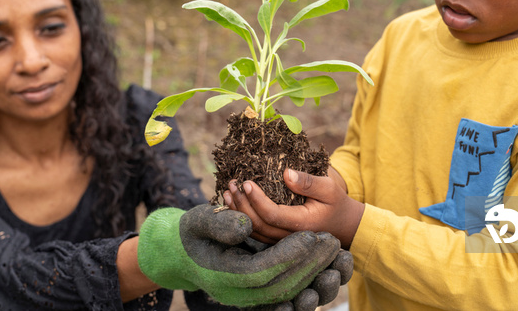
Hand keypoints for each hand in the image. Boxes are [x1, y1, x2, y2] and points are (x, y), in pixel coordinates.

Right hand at [137, 204, 340, 307]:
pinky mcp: (260, 294)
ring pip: (291, 296)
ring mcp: (251, 297)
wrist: (179, 254)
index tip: (312, 235)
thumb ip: (218, 222)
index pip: (264, 270)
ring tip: (338, 257)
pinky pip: (290, 296)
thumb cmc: (189, 233)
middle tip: (333, 241)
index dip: (290, 254)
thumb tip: (244, 224)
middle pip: (283, 285)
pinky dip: (311, 286)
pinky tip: (329, 273)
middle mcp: (239, 293)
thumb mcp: (197, 221)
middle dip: (311, 264)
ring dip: (317, 280)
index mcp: (224, 277)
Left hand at [223, 167, 364, 247]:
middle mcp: (289, 236)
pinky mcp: (278, 238)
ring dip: (238, 212)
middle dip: (242, 204)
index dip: (256, 199)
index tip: (247, 182)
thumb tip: (286, 173)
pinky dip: (243, 218)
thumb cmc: (335, 203)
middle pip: (258, 224)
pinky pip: (257, 232)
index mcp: (302, 224)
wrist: (343, 224)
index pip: (272, 215)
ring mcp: (282, 240)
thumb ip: (308, 182)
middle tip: (233, 184)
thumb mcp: (329, 188)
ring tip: (229, 192)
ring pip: (254, 231)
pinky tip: (234, 204)